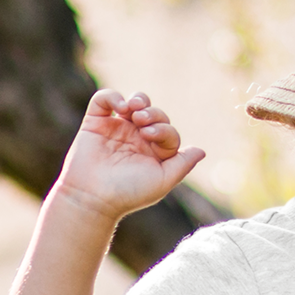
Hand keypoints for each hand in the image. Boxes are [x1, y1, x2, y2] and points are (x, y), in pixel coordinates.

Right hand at [54, 90, 204, 219]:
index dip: (164, 129)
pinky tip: (119, 107)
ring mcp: (116, 129)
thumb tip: (202, 151)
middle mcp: (136, 139)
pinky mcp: (95, 123)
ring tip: (134, 110)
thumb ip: (182, 165)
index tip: (150, 136)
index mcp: (154, 152)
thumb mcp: (162, 181)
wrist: (93, 197)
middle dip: (153, 114)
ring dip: (139, 101)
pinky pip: (105, 99)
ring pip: (133, 102)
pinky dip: (113, 97)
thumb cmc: (128, 193)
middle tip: (143, 123)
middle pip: (154, 114)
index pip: (168, 131)